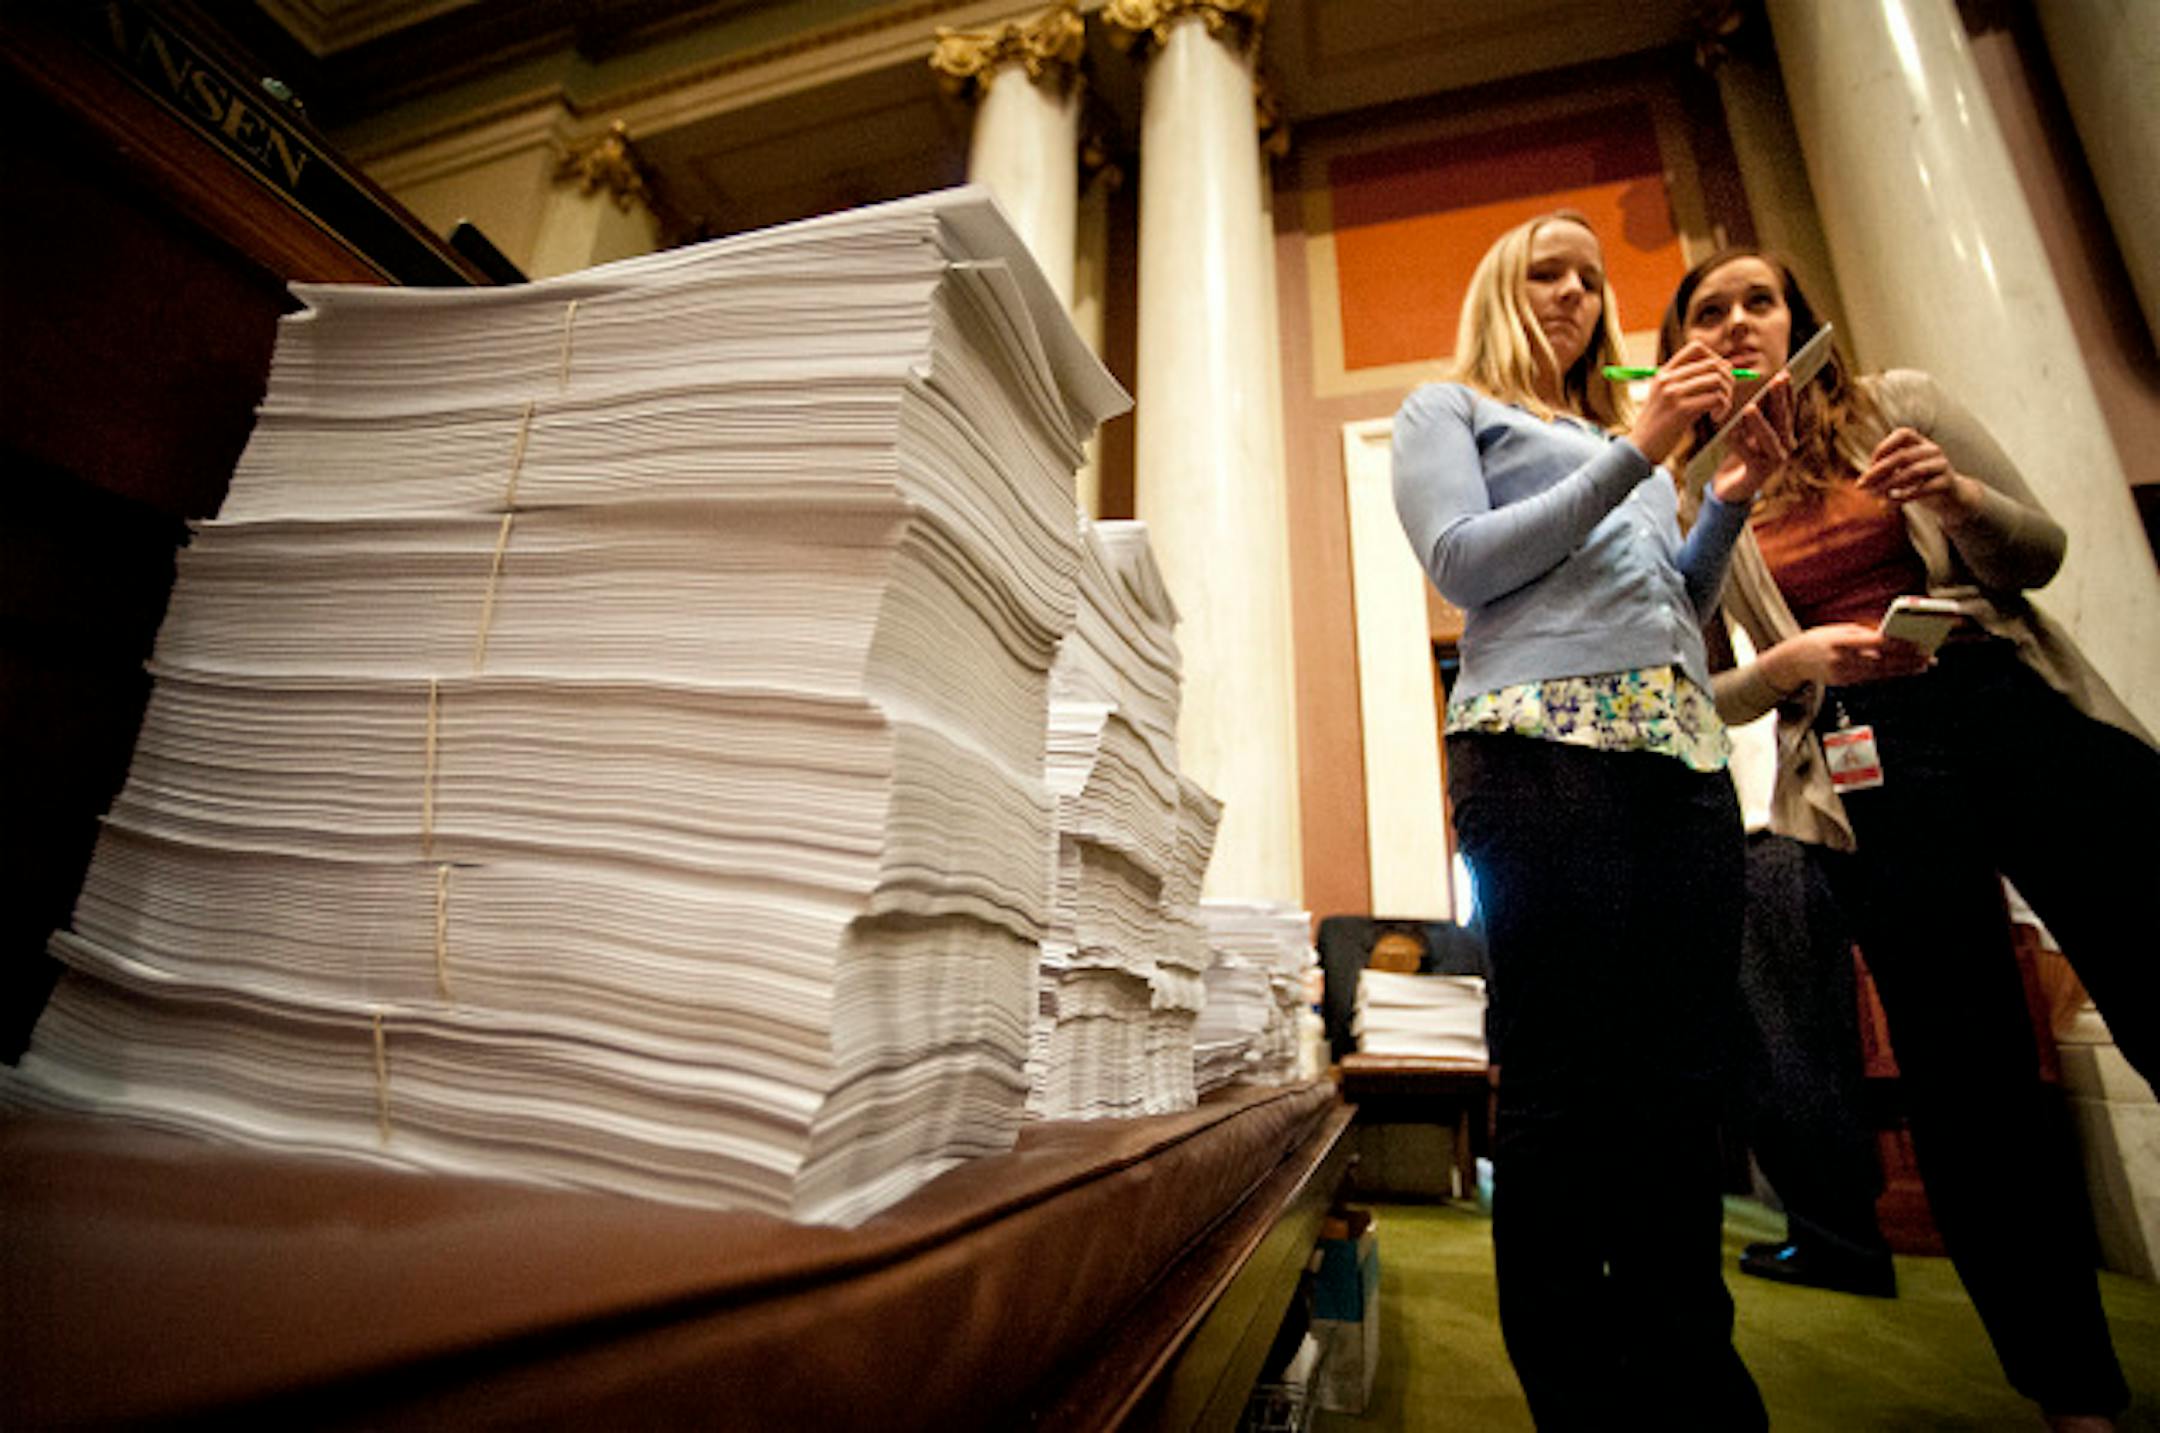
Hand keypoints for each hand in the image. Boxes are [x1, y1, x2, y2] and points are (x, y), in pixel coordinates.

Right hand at [1627, 341, 1734, 465]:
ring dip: (1726, 395)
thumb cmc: (1659, 427)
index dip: (1716, 358)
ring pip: (1717, 380)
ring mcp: (1673, 393)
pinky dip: (1722, 408)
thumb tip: (1728, 366)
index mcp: (1664, 373)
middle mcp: (1668, 379)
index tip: (1719, 377)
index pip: (1697, 348)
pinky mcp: (1681, 409)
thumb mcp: (1668, 398)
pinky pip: (1716, 398)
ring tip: (1719, 410)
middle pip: (1712, 364)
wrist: (1640, 449)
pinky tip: (1715, 418)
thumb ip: (1690, 382)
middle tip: (1725, 397)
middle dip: (1727, 379)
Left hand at [1711, 372, 1794, 503]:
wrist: (1732, 486)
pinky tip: (1727, 432)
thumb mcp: (1750, 428)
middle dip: (1779, 399)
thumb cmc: (1741, 453)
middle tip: (1776, 380)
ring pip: (1768, 438)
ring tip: (1750, 407)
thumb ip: (1757, 410)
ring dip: (1759, 422)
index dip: (1787, 392)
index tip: (1785, 373)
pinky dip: (1737, 442)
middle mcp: (1785, 446)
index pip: (1789, 409)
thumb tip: (1759, 381)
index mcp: (1785, 434)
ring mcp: (1774, 461)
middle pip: (1783, 419)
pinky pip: (1748, 454)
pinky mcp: (1758, 472)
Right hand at [1759, 623, 1934, 692]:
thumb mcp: (1838, 629)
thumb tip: (1890, 634)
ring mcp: (1844, 675)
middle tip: (1927, 656)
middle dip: (1907, 659)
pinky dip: (1890, 674)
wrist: (1792, 662)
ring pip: (1881, 673)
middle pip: (1882, 661)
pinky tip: (1903, 670)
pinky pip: (1872, 678)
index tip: (1916, 642)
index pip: (1875, 644)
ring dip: (1904, 669)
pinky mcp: (1845, 683)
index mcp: (1840, 642)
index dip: (1898, 644)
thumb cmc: (1817, 640)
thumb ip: (1863, 632)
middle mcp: (1842, 660)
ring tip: (1922, 665)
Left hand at [1856, 428, 1981, 520]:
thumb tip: (1865, 480)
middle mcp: (1933, 450)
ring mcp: (1942, 465)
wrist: (1952, 497)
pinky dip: (1902, 498)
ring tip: (1874, 496)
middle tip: (1861, 486)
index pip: (1902, 434)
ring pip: (1913, 472)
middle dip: (1878, 471)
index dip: (1883, 447)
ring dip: (1888, 485)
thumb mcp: (1903, 472)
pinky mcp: (1947, 483)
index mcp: (1921, 443)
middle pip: (1902, 456)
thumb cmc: (1920, 483)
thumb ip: (1886, 472)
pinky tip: (1887, 505)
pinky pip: (1923, 490)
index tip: (1870, 465)